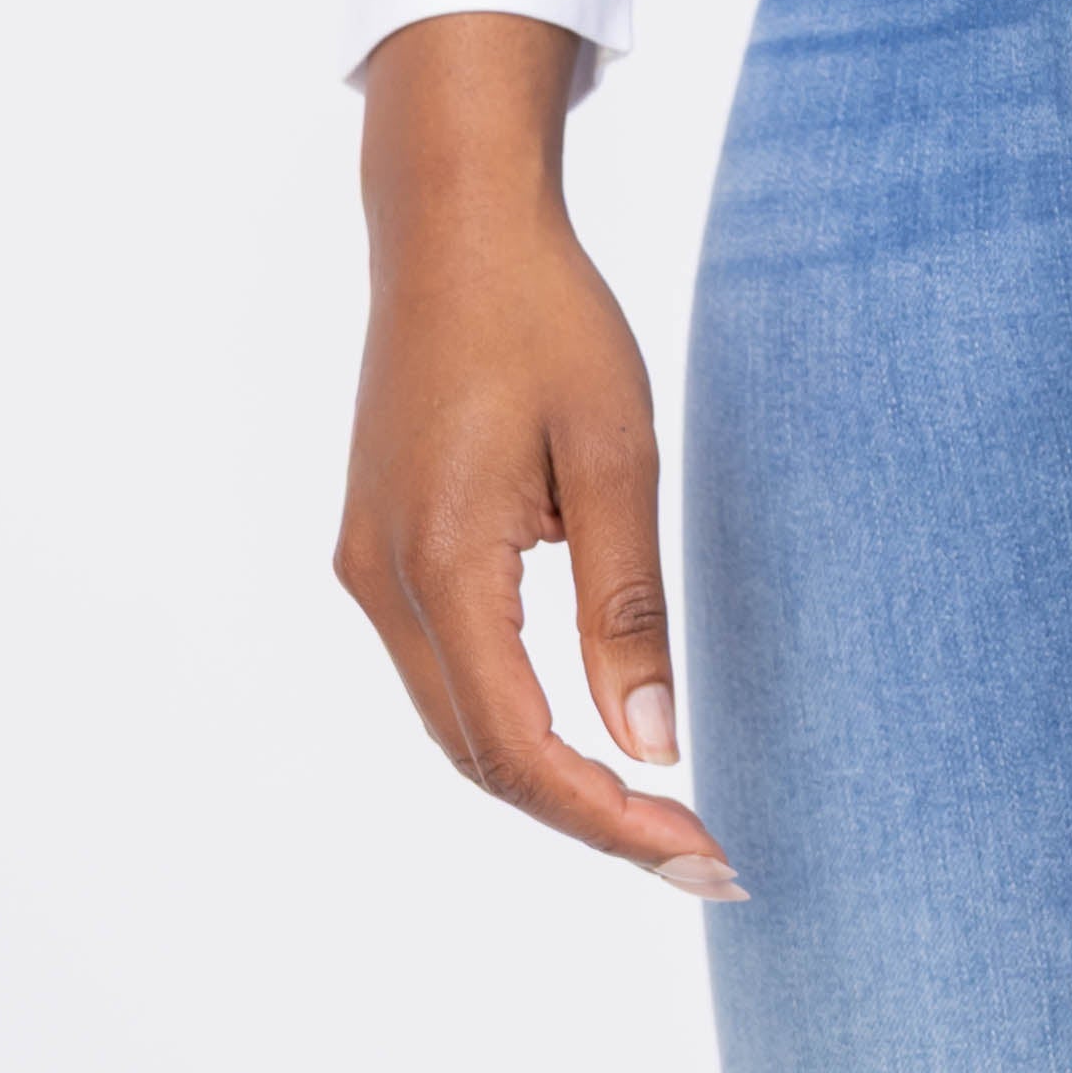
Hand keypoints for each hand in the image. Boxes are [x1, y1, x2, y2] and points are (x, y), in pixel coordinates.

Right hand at [335, 11, 742, 897]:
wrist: (452, 221)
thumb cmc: (544, 315)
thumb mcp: (615, 448)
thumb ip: (626, 601)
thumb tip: (650, 741)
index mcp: (440, 563)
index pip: (521, 749)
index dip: (610, 820)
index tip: (705, 851)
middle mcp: (380, 582)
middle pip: (479, 754)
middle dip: (588, 816)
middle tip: (703, 849)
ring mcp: (366, 566)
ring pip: (454, 719)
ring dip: (548, 773)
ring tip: (658, 806)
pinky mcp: (375, 544)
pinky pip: (442, 666)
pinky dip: (512, 714)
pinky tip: (585, 725)